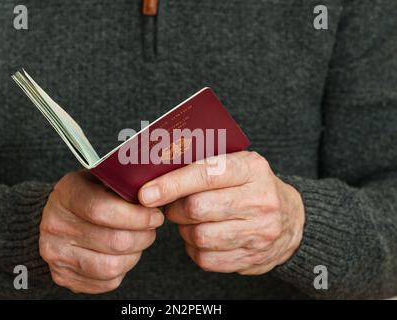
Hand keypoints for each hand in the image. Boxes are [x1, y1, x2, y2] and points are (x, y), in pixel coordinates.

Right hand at [40, 171, 163, 293]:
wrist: (59, 217)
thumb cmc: (91, 194)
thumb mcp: (103, 178)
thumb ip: (125, 183)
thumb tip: (156, 196)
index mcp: (66, 194)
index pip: (101, 209)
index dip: (136, 216)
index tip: (155, 215)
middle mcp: (55, 225)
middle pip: (113, 241)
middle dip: (143, 236)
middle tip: (152, 227)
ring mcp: (56, 254)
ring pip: (112, 266)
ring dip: (135, 254)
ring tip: (139, 240)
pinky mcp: (64, 276)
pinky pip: (106, 282)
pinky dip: (123, 269)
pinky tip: (123, 253)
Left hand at [139, 151, 303, 274]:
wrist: (292, 220)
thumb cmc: (253, 187)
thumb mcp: (238, 164)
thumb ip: (205, 164)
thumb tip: (158, 171)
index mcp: (252, 169)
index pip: (206, 174)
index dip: (171, 185)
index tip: (146, 194)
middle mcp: (260, 200)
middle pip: (198, 209)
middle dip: (175, 209)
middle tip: (173, 206)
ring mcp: (259, 232)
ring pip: (200, 236)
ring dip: (185, 230)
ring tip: (191, 222)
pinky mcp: (252, 257)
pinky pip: (207, 259)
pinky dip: (195, 249)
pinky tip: (202, 238)